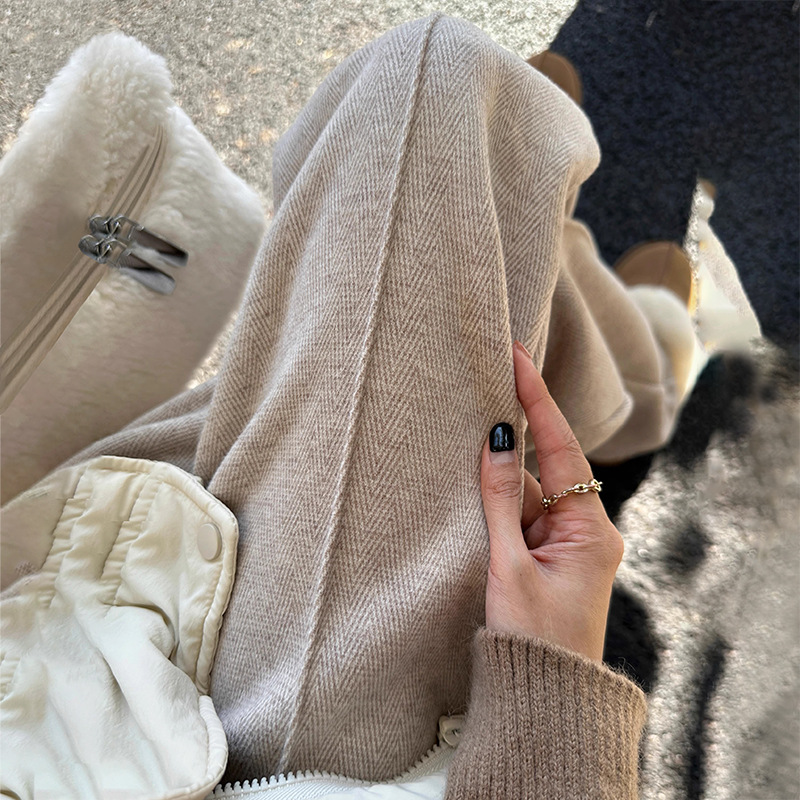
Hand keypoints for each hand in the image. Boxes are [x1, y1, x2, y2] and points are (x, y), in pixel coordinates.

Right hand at [480, 339, 624, 661]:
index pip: (561, 449)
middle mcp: (587, 530)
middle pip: (547, 465)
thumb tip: (497, 438)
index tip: (518, 357)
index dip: (538, 400)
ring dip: (501, 478)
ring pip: (530, 491)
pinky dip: (501, 503)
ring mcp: (569, 544)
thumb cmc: (531, 638)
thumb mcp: (508, 565)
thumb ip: (500, 499)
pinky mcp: (552, 556)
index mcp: (590, 531)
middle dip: (517, 432)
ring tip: (471, 447)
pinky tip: (477, 493)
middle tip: (492, 377)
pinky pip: (525, 514)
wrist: (544, 697)